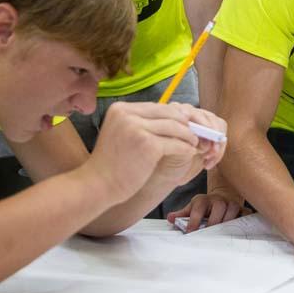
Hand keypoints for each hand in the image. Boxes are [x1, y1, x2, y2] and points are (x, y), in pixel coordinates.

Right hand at [87, 103, 226, 201]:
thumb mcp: (121, 134)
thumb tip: (170, 118)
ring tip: (194, 144)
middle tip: (196, 133)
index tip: (185, 126)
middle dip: (185, 123)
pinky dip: (186, 148)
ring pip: (175, 127)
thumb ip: (140, 123)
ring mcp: (137, 128)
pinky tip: (190, 153)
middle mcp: (127, 114)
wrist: (97, 185)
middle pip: (168, 113)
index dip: (174, 116)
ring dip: (188, 136)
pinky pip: (176, 143)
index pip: (156, 107)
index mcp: (120, 109)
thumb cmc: (111, 164)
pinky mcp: (147, 145)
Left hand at [167, 187, 251, 230]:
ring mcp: (232, 203)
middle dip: (213, 221)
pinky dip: (244, 222)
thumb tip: (170, 218)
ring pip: (233, 209)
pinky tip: (240, 233)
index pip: (198, 208)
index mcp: (203, 200)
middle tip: (208, 235)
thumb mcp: (191, 209)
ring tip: (224, 236)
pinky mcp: (242, 209)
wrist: (222, 199)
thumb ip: (181, 215)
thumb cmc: (204, 207)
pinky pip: (245, 215)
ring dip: (229, 222)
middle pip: (218, 207)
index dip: (194, 220)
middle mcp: (218, 200)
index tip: (190, 232)